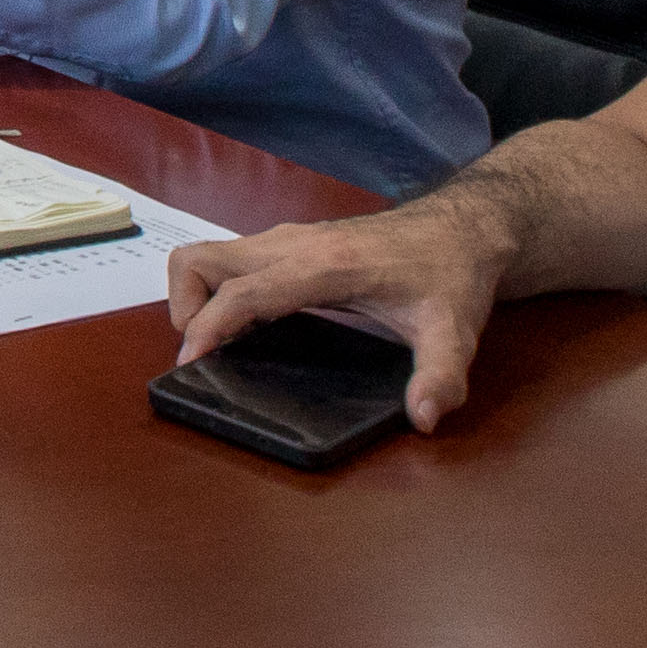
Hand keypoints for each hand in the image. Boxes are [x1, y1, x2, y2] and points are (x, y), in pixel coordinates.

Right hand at [164, 200, 518, 431]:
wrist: (461, 228)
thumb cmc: (452, 275)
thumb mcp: (454, 331)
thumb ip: (441, 376)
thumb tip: (423, 419)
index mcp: (323, 265)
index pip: (243, 291)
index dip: (208, 326)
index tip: (190, 363)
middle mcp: (292, 244)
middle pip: (202, 260)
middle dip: (185, 306)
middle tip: (204, 355)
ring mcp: (287, 239)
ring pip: (210, 255)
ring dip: (198, 297)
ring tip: (219, 345)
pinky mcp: (289, 243)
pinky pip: (232, 261)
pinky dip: (220, 291)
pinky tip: (249, 328)